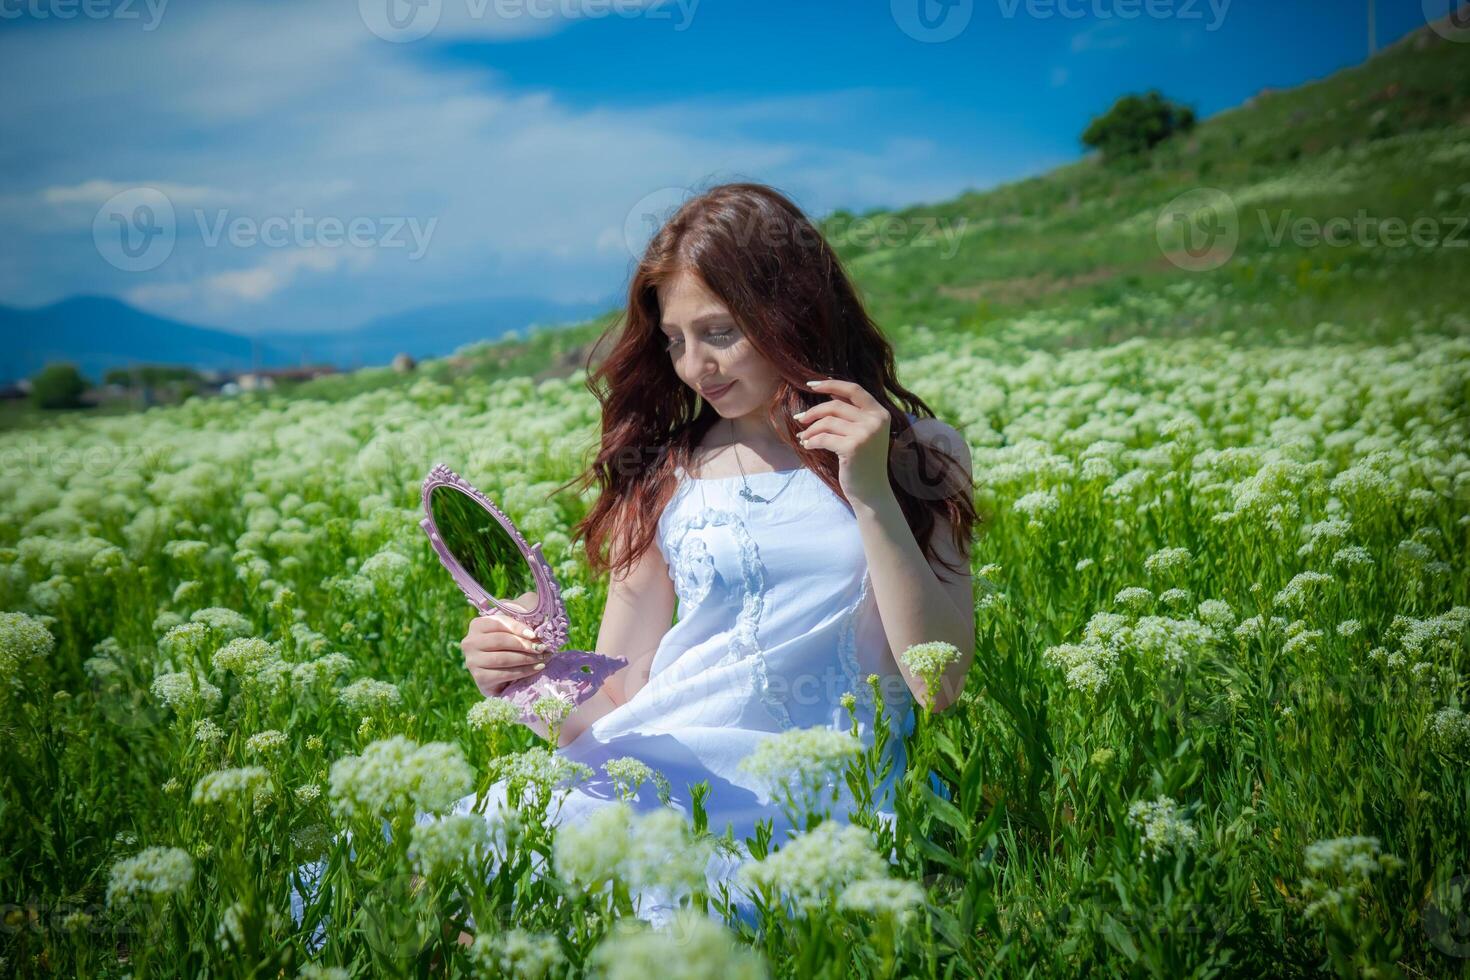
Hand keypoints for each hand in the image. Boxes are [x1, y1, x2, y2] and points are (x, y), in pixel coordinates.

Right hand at [460, 592, 547, 696]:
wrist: (504, 675)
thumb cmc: (513, 643)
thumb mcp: (518, 621)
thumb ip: (524, 608)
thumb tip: (533, 607)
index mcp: (477, 624)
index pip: (498, 623)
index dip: (517, 628)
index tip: (534, 634)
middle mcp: (470, 642)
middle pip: (500, 641)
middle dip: (524, 644)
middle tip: (542, 647)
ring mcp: (472, 661)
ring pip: (503, 659)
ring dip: (527, 658)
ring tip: (543, 657)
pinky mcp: (480, 679)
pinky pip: (505, 674)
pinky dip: (524, 671)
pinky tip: (538, 668)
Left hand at [793, 378, 894, 507]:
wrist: (872, 493)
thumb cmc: (864, 463)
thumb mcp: (864, 433)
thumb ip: (852, 414)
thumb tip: (828, 392)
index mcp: (881, 413)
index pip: (854, 389)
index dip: (830, 384)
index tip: (810, 385)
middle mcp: (876, 421)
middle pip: (835, 405)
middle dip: (814, 412)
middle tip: (799, 419)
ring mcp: (866, 434)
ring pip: (827, 422)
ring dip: (810, 429)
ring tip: (803, 437)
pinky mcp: (853, 447)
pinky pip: (823, 438)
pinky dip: (811, 441)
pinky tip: (807, 445)